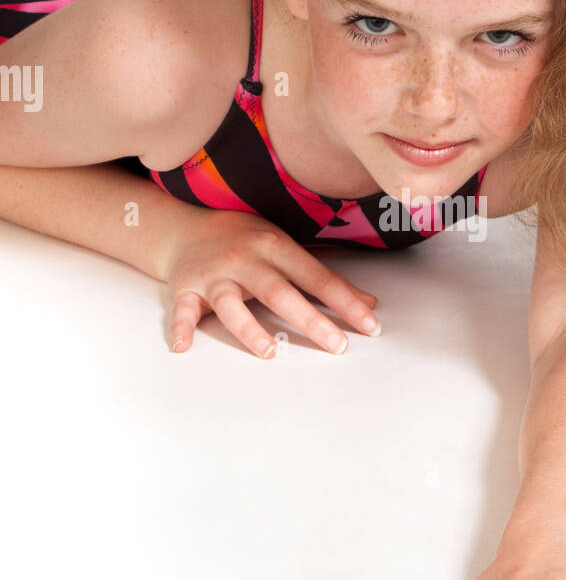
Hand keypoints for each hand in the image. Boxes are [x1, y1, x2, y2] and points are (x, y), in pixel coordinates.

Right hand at [161, 208, 380, 357]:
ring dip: (250, 329)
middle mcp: (245, 259)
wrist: (185, 228)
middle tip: (337, 345)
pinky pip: (183, 311)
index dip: (346, 302)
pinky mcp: (186, 288)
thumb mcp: (284, 246)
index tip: (370, 325)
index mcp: (274, 245)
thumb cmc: (242, 239)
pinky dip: (182, 329)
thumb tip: (367, 302)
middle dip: (311, 320)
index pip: (317, 277)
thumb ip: (321, 276)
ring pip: (231, 304)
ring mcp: (214, 275)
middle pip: (279, 292)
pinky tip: (183, 347)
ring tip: (270, 352)